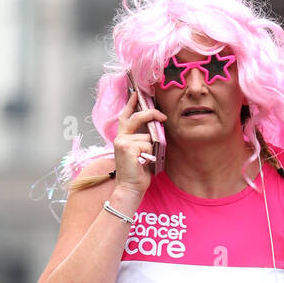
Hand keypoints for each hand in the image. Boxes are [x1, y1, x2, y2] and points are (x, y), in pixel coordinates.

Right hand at [112, 90, 167, 206]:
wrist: (130, 189)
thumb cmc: (136, 173)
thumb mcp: (140, 153)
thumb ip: (142, 139)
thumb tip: (155, 126)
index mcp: (122, 137)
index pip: (125, 116)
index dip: (131, 104)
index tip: (136, 93)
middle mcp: (120, 137)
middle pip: (137, 118)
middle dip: (151, 114)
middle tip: (163, 116)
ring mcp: (123, 141)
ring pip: (147, 136)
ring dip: (151, 149)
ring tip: (145, 161)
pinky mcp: (128, 147)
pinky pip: (148, 144)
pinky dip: (150, 154)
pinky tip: (143, 163)